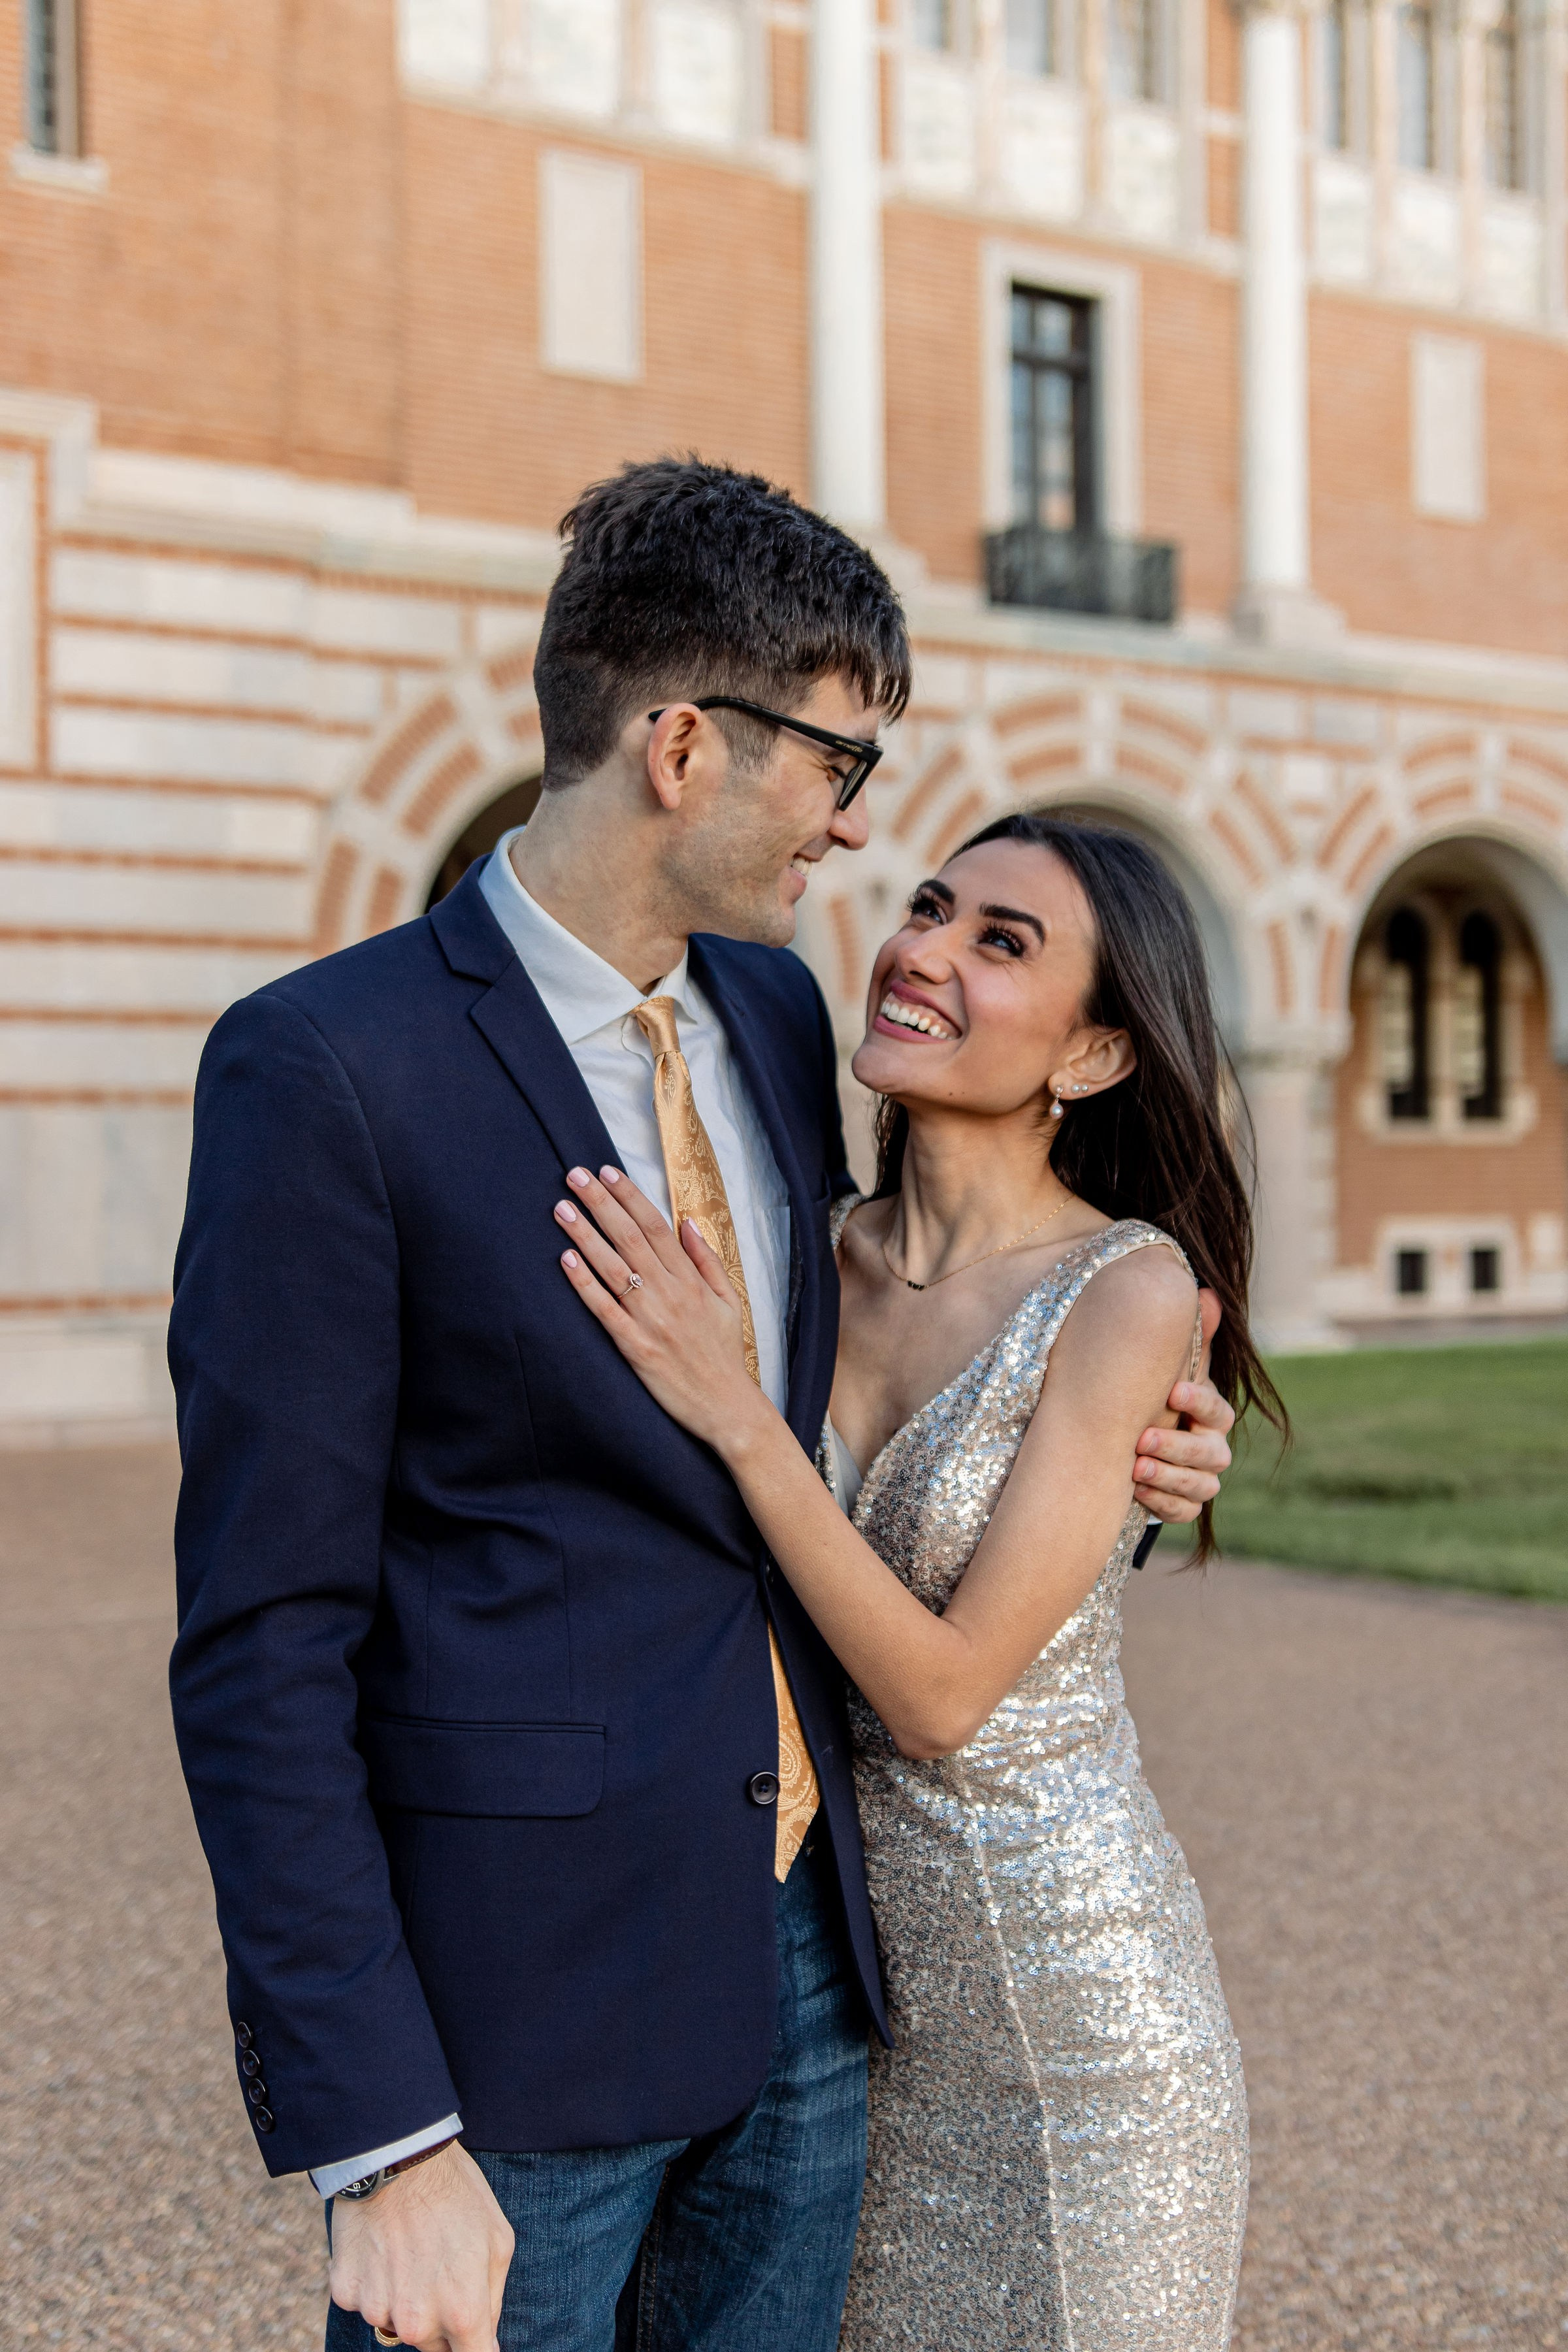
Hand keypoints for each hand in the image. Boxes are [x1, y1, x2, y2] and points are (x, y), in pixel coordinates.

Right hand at [328, 2142, 513, 2351]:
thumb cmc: (455, 2192)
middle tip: (439, 2266)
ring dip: (404, 2298)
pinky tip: (382, 2244)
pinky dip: (373, 2282)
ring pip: (396, 2322)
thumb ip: (492, 2299)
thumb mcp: (497, 2239)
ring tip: (409, 2247)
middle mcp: (417, 2323)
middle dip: (440, 2318)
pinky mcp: (346, 2294)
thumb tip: (486, 2342)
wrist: (395, 2154)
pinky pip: (366, 2301)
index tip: (471, 2331)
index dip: (475, 2345)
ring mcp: (377, 2310)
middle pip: (431, 2344)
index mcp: (461, 2312)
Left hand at [554, 1165, 770, 1456]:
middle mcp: (670, 1294)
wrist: (728, 1408)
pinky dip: (584, 1283)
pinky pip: (604, 1310)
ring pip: (613, 1267)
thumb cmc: (723, 1354)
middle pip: (630, 1237)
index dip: (630, 1196)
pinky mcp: (634, 1348)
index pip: (657, 1226)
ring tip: (561, 1208)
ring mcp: (651, 1320)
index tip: (607, 1172)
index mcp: (691, 1280)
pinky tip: (566, 1259)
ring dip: (585, 1234)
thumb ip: (706, 1260)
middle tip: (573, 1176)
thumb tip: (688, 1223)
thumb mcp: (729, 1301)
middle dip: (600, 1203)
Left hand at [1132, 1285, 1233, 1520]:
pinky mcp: (1181, 1504)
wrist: (1125, 1438)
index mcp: (1209, 1414)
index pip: (1218, 1411)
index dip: (1199, 1403)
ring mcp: (1199, 1480)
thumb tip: (1207, 1293)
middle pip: (1213, 1455)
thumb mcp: (1166, 1365)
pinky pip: (1184, 1512)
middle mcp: (1211, 1448)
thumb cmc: (1152, 1395)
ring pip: (1202, 1488)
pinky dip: (1163, 1503)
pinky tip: (1136, 1491)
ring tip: (1134, 1467)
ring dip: (1169, 1478)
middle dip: (1178, 1448)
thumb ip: (1189, 1336)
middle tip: (1141, 1439)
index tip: (1172, 1391)